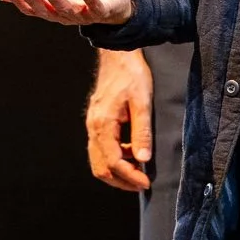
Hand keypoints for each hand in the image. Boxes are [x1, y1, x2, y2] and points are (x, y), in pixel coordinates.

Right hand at [0, 0, 132, 26]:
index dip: (21, 2)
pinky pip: (95, 8)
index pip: (33, 10)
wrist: (111, 2)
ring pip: (67, 9)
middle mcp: (65, 17)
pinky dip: (89, 0)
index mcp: (52, 12)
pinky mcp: (101, 11)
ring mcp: (83, 15)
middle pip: (48, 10)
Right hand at [85, 49, 153, 191]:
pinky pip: (101, 149)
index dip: (130, 176)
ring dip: (117, 171)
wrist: (118, 55)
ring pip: (98, 160)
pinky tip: (132, 153)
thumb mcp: (142, 103)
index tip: (146, 182)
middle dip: (121, 181)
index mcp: (103, 124)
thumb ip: (142, 132)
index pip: (113, 162)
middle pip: (100, 167)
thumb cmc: (131, 75)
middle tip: (141, 184)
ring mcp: (93, 125)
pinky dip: (115, 158)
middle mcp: (93, 127)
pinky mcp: (97, 121)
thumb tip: (143, 159)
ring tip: (138, 172)